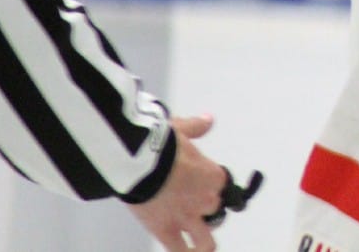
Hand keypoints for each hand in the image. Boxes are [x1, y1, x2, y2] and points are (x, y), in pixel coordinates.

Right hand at [127, 115, 227, 251]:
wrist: (138, 161)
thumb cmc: (160, 142)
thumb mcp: (181, 128)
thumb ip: (197, 127)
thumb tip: (207, 120)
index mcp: (213, 175)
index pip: (221, 185)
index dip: (211, 184)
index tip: (201, 182)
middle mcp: (205, 199)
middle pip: (213, 210)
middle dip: (204, 208)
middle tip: (191, 205)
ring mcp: (186, 218)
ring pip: (206, 241)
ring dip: (204, 243)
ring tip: (201, 245)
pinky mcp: (165, 230)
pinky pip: (179, 250)